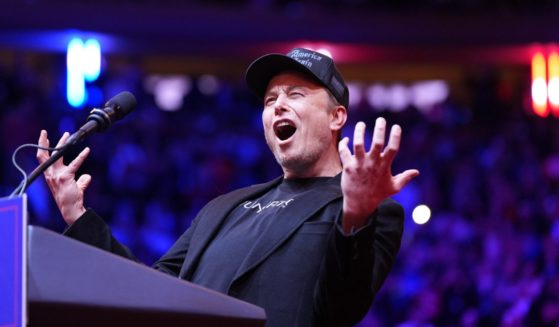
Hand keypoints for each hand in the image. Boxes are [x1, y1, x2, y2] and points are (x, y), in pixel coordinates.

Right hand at [36, 130, 91, 224]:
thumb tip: (87, 176)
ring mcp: (57, 175)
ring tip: (67, 134)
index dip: (42, 148)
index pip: (42, 159)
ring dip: (63, 144)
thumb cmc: (71, 198)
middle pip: (45, 155)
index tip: (43, 137)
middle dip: (44, 142)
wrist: (70, 209)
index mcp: (50, 175)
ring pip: (58, 155)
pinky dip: (81, 156)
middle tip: (44, 132)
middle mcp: (51, 174)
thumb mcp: (75, 187)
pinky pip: (74, 163)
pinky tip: (87, 150)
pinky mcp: (65, 177)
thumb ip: (80, 181)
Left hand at [338, 118, 418, 232]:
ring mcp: (359, 164)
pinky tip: (347, 140)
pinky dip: (344, 144)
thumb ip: (405, 178)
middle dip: (379, 129)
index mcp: (384, 166)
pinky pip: (344, 152)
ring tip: (361, 124)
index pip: (393, 148)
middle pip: (377, 142)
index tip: (396, 126)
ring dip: (359, 132)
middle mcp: (372, 163)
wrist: (359, 204)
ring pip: (358, 144)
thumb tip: (417, 172)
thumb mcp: (393, 187)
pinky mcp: (348, 167)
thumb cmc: (377, 195)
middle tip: (381, 119)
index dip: (395, 136)